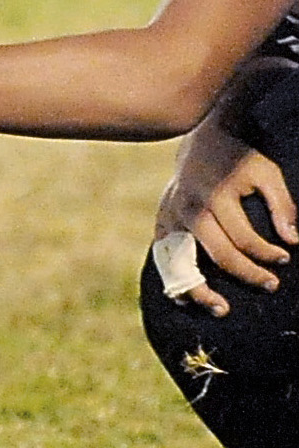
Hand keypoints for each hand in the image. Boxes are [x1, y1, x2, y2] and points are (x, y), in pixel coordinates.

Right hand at [155, 121, 295, 301]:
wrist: (200, 138)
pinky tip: (186, 298)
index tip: (286, 258)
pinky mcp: (161, 221)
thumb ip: (282, 206)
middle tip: (271, 285)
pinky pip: (164, 256)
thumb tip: (293, 240)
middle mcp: (189, 208)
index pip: (245, 238)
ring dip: (201, 289)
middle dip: (247, 274)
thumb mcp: (267, 173)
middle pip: (218, 254)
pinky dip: (174, 278)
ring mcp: (171, 216)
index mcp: (215, 196)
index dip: (268, 254)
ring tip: (221, 309)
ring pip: (183, 262)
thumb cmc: (238, 157)